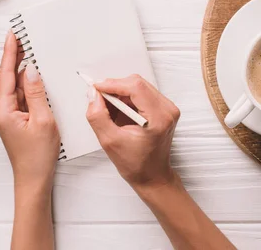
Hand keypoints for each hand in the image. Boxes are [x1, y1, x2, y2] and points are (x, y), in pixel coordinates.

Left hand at [0, 31, 60, 190]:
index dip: (9, 52)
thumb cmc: (37, 156)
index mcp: (2, 109)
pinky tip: (36, 74)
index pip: (5, 73)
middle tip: (22, 36)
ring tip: (31, 49)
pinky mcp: (14, 117)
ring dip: (23, 69)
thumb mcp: (43, 120)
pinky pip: (21, 95)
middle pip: (8, 76)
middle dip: (15, 56)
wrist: (34, 179)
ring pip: (15, 85)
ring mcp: (6, 113)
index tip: (12, 34)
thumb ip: (36, 93)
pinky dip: (28, 84)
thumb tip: (31, 70)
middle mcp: (0, 109)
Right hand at [86, 75, 180, 191]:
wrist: (152, 176)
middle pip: (137, 83)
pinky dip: (127, 98)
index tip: (97, 88)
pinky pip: (142, 93)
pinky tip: (119, 112)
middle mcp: (167, 110)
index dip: (113, 84)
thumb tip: (93, 95)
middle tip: (99, 100)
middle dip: (115, 88)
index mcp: (158, 119)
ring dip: (120, 93)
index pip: (135, 87)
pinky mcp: (163, 109)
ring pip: (138, 86)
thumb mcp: (109, 142)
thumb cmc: (137, 164)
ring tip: (110, 110)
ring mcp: (167, 108)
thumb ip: (98, 116)